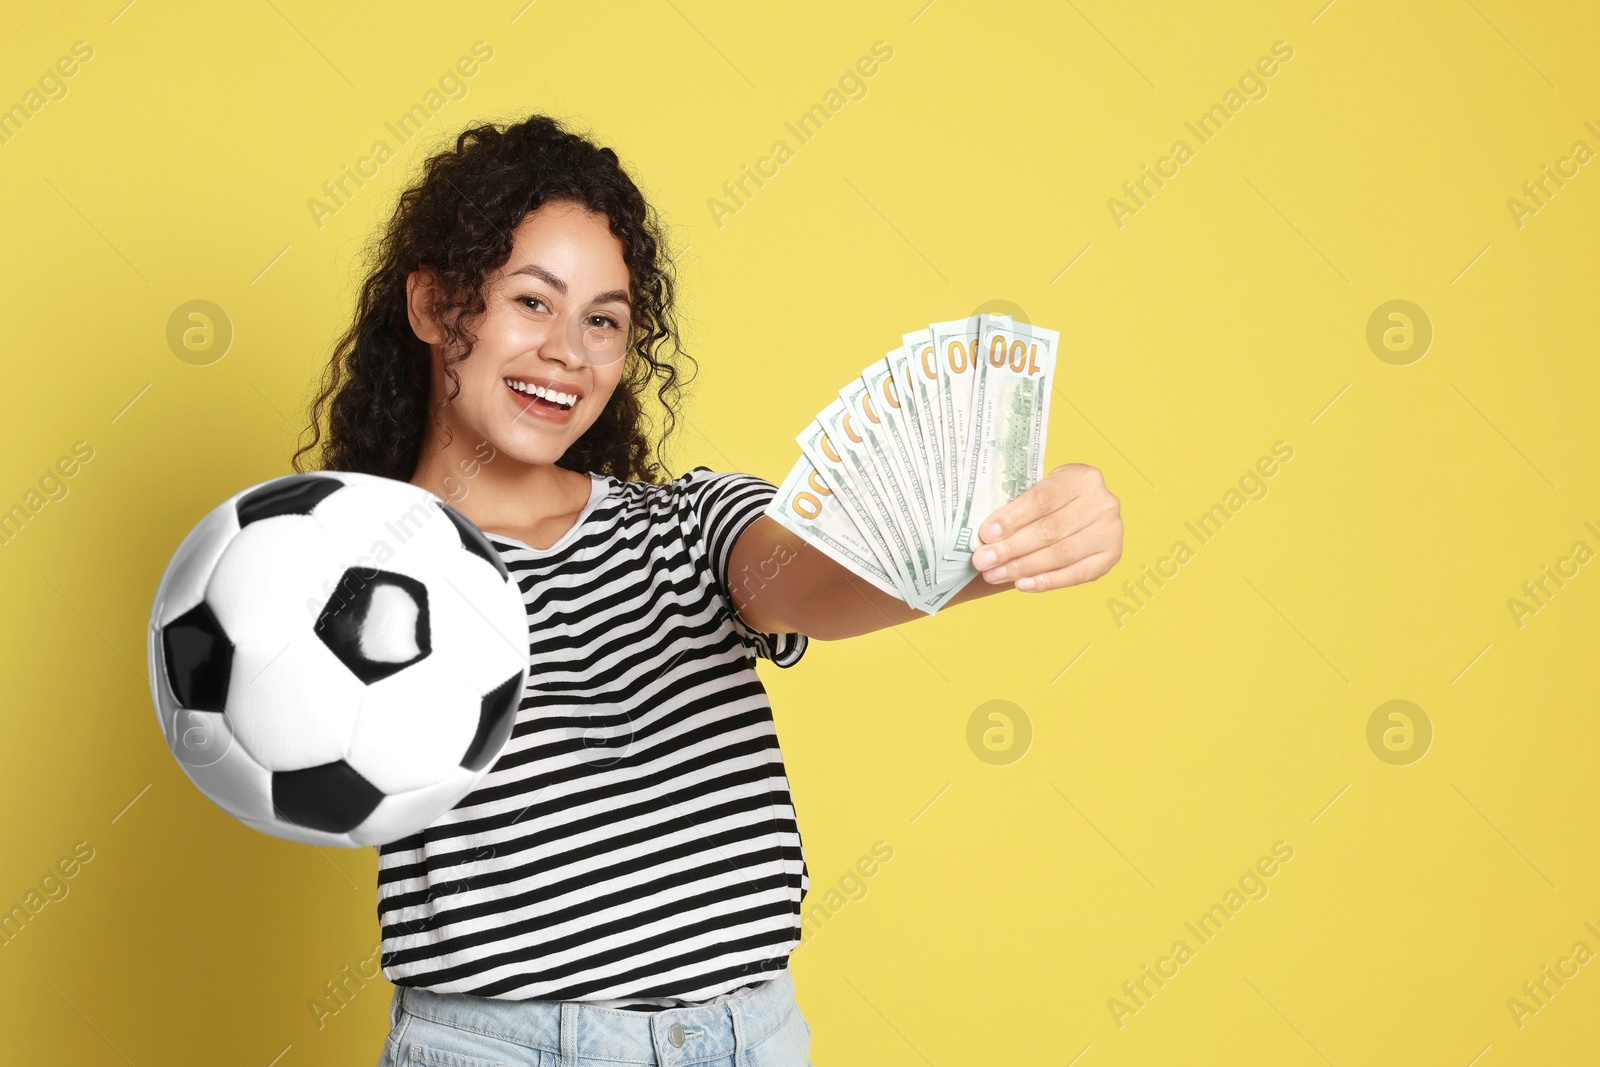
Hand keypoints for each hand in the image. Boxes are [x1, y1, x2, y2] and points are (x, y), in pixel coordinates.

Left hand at [968, 464, 1121, 592]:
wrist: (1087, 509)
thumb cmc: (1055, 500)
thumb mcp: (1042, 490)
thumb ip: (1020, 507)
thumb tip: (987, 537)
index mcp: (1082, 478)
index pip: (1042, 499)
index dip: (1012, 518)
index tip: (986, 534)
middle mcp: (1102, 502)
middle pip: (1050, 530)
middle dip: (1011, 548)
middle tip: (984, 560)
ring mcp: (1110, 531)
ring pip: (1061, 554)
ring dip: (1024, 567)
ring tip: (995, 574)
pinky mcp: (1111, 557)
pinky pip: (1076, 574)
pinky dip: (1047, 582)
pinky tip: (1022, 584)